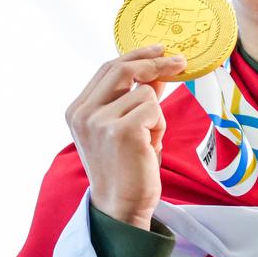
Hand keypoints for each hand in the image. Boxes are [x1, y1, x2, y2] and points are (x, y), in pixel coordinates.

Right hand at [64, 43, 186, 229]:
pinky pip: (155, 109)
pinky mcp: (123, 130)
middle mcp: (83, 113)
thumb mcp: (122, 128)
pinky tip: (149, 148)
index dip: (135, 56)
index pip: (107, 69)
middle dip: (156, 62)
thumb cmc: (124, 169)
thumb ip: (133, 98)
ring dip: (156, 116)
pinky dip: (159, 127)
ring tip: (147, 142)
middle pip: (122, 68)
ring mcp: (100, 121)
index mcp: (77, 110)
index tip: (158, 49)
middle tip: (180, 62)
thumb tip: (157, 70)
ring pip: (146, 93)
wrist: (121, 207)